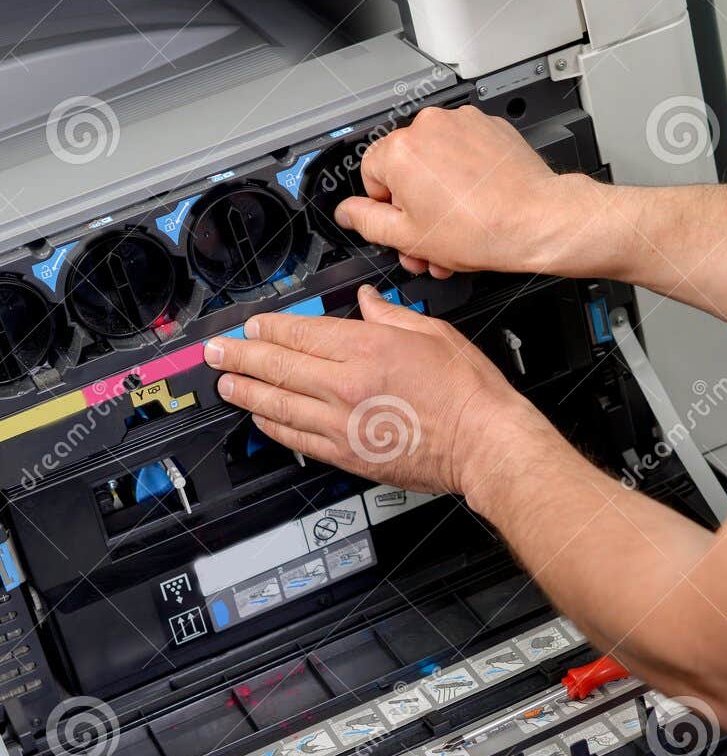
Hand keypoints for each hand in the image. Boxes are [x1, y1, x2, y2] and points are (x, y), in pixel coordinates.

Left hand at [204, 286, 541, 496]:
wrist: (483, 444)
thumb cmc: (468, 392)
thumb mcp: (433, 333)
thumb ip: (391, 316)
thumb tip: (368, 302)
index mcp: (368, 348)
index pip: (302, 333)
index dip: (269, 328)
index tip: (251, 326)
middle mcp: (347, 385)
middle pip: (278, 366)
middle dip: (240, 356)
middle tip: (215, 351)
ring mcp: (342, 423)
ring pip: (278, 403)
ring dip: (246, 390)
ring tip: (225, 382)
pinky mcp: (347, 454)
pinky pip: (297, 438)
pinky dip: (272, 425)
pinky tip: (259, 417)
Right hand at [337, 104, 598, 277]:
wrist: (536, 219)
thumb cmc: (481, 228)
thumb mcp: (409, 237)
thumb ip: (368, 221)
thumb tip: (348, 211)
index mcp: (400, 149)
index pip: (370, 174)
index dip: (386, 208)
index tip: (404, 224)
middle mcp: (428, 126)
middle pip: (405, 168)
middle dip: (415, 207)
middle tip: (430, 235)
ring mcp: (462, 122)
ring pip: (435, 160)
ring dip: (440, 193)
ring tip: (458, 225)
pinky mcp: (489, 126)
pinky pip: (464, 149)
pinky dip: (466, 173)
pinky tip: (476, 201)